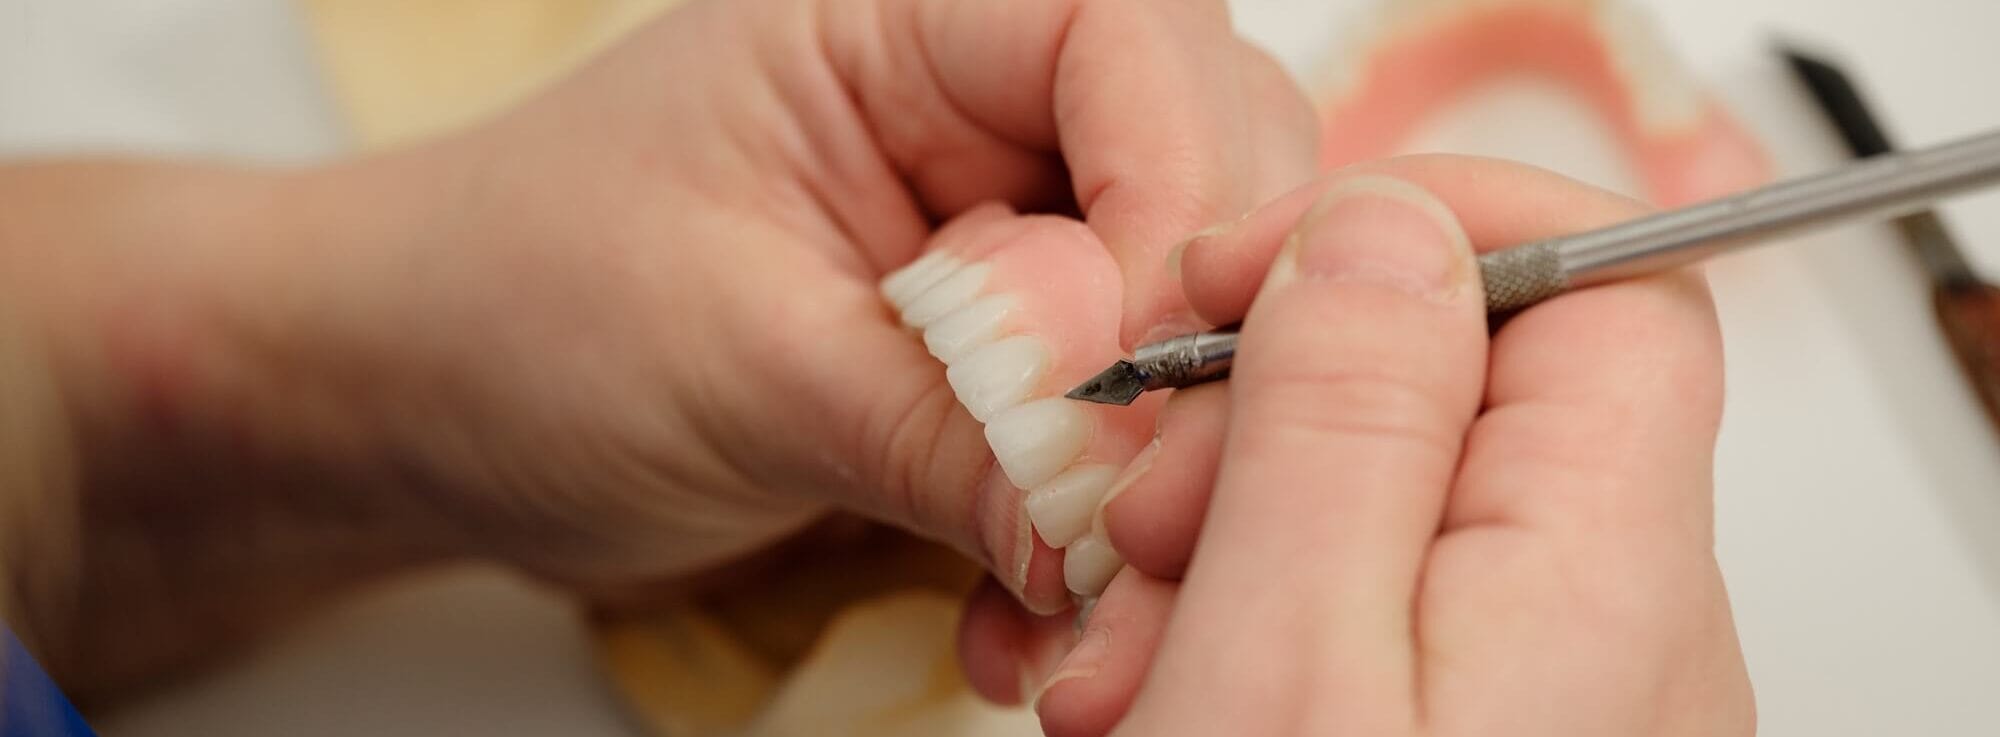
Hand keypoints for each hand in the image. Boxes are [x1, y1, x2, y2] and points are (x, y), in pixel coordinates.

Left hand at [261, 0, 1317, 600]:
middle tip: (1148, 497)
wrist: (432, 411)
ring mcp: (998, 229)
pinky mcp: (996, 353)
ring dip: (1156, 459)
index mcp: (902, 25)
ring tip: (1075, 593)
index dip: (1176, 183)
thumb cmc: (521, 310)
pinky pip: (1112, 419)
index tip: (1154, 354)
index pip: (1123, 40)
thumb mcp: (735, 363)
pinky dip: (1092, 527)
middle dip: (1202, 336)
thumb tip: (1111, 516)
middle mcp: (977, 107)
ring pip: (1181, 304)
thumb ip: (943, 427)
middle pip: (1207, 161)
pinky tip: (1026, 618)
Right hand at [1031, 156, 1752, 735]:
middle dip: (1271, 418)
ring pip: (1398, 508)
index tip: (1238, 279)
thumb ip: (1342, 425)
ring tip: (1127, 656)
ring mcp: (1561, 700)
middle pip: (1472, 391)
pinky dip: (1256, 627)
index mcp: (1604, 581)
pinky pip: (1381, 618)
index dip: (1416, 231)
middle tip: (1148, 523)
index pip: (1602, 278)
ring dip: (1233, 541)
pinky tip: (1161, 694)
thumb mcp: (1273, 662)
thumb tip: (1384, 231)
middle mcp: (1622, 637)